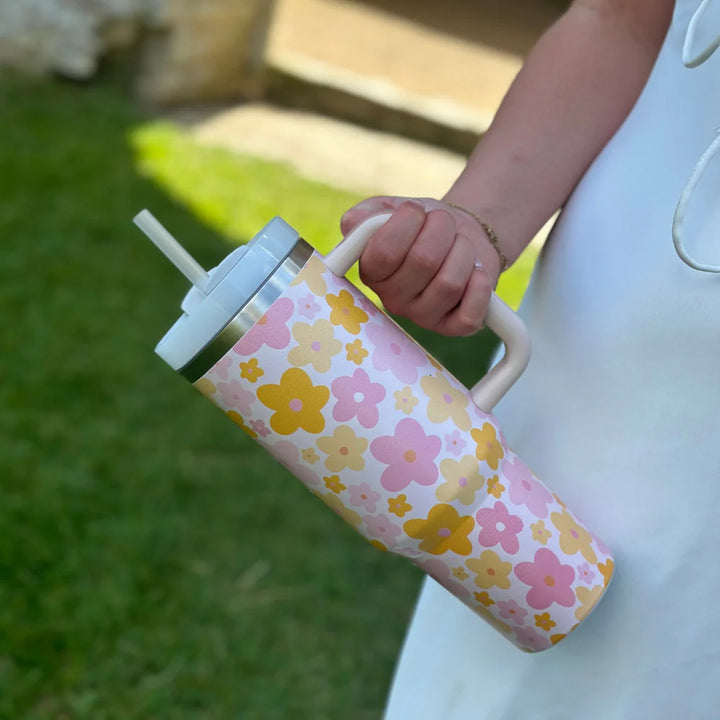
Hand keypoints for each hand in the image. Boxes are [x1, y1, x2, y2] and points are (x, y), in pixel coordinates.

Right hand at [340, 196, 501, 335]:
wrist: (460, 234)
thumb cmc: (423, 225)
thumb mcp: (393, 210)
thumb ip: (368, 214)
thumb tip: (352, 223)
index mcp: (372, 273)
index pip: (383, 252)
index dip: (406, 222)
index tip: (415, 210)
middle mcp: (393, 300)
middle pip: (423, 261)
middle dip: (441, 229)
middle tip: (444, 222)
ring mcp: (423, 318)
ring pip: (450, 283)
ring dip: (464, 251)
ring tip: (461, 245)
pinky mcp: (454, 327)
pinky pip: (469, 315)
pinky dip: (479, 286)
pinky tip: (475, 272)